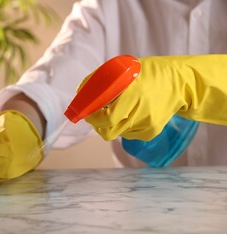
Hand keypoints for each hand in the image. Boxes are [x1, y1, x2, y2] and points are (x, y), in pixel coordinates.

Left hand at [84, 55, 226, 140]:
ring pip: (117, 133)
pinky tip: (129, 114)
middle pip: (108, 131)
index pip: (106, 118)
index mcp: (134, 95)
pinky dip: (123, 127)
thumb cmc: (151, 73)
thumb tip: (81, 90)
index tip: (86, 113)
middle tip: (94, 115)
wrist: (181, 83)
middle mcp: (141, 113)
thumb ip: (103, 79)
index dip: (92, 118)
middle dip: (97, 125)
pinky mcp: (152, 132)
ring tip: (116, 109)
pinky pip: (128, 135)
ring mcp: (147, 125)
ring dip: (110, 124)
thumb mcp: (126, 69)